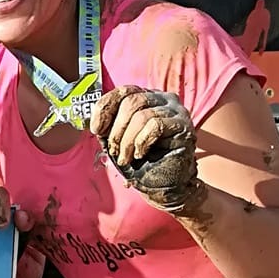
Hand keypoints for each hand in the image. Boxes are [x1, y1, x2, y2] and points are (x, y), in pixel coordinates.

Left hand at [91, 86, 201, 212]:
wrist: (163, 186)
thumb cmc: (141, 162)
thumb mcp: (118, 141)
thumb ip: (108, 128)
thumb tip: (95, 123)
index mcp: (145, 98)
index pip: (123, 91)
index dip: (105, 107)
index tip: (96, 129)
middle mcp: (162, 99)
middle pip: (132, 101)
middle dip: (116, 129)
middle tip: (113, 150)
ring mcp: (175, 111)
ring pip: (142, 115)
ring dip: (127, 141)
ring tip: (125, 158)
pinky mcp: (183, 125)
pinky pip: (155, 125)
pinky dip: (142, 142)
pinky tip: (141, 154)